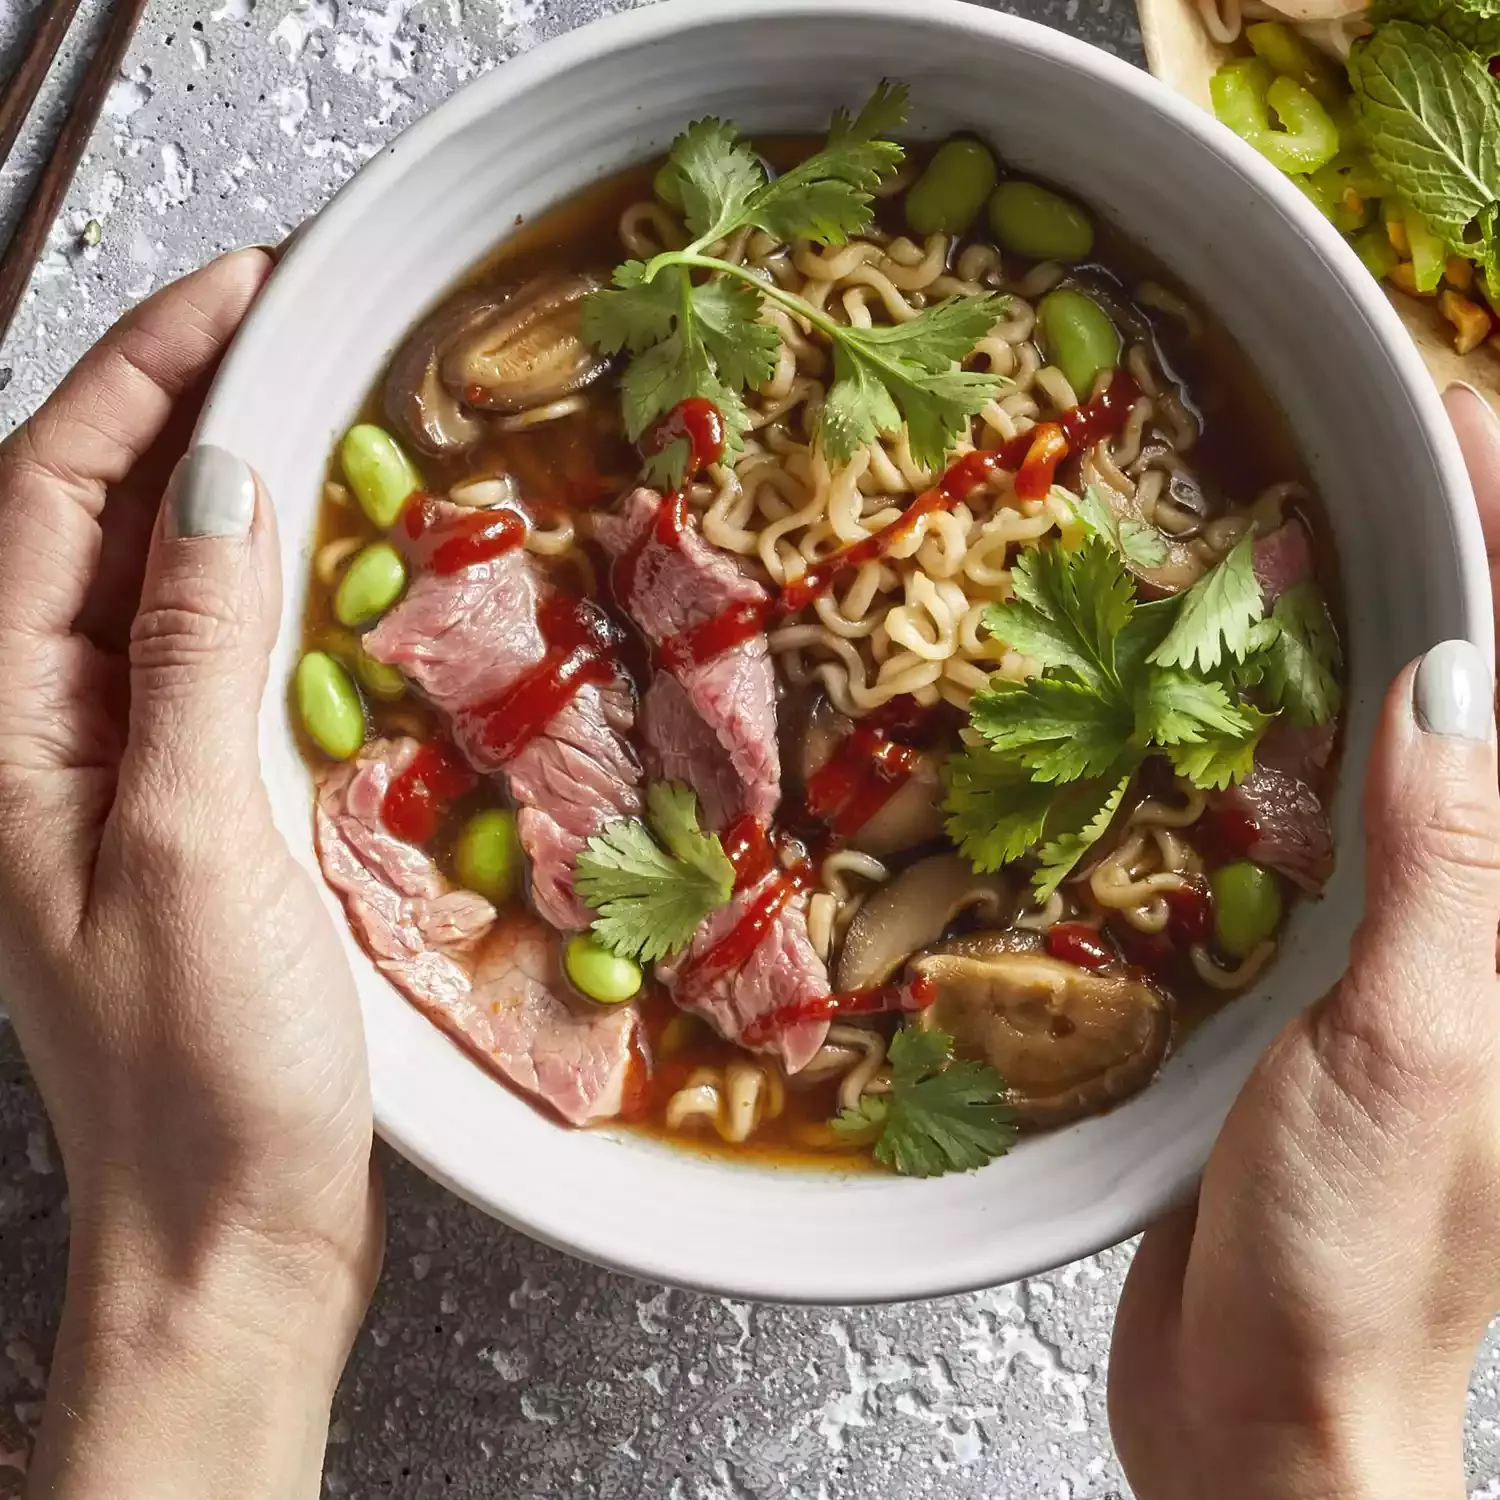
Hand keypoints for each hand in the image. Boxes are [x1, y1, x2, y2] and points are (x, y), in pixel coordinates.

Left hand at [0, 251, 380, 1496]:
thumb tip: (222, 487)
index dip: (144, 376)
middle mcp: (43, 736)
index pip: (49, 495)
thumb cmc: (203, 1073)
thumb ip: (192, 657)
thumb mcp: (193, 842)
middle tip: (292, 320)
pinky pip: (215, 658)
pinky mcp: (194, 808)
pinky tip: (325, 560)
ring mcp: (120, 771)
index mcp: (1, 734)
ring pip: (159, 583)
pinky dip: (266, 586)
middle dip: (184, 404)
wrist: (232, 1228)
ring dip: (229, 486)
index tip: (245, 290)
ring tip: (316, 404)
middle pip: (95, 520)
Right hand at [1108, 384, 1499, 1499]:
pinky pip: (1319, 829)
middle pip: (1486, 701)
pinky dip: (1280, 747)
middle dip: (1450, 564)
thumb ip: (1446, 865)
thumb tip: (1452, 679)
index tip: (1453, 420)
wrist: (1275, 1403)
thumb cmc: (1356, 1260)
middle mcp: (1490, 916)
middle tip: (1382, 448)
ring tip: (1295, 539)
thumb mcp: (1410, 1048)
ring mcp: (1411, 943)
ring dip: (1364, 639)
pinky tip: (1227, 705)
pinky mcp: (1325, 975)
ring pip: (1403, 751)